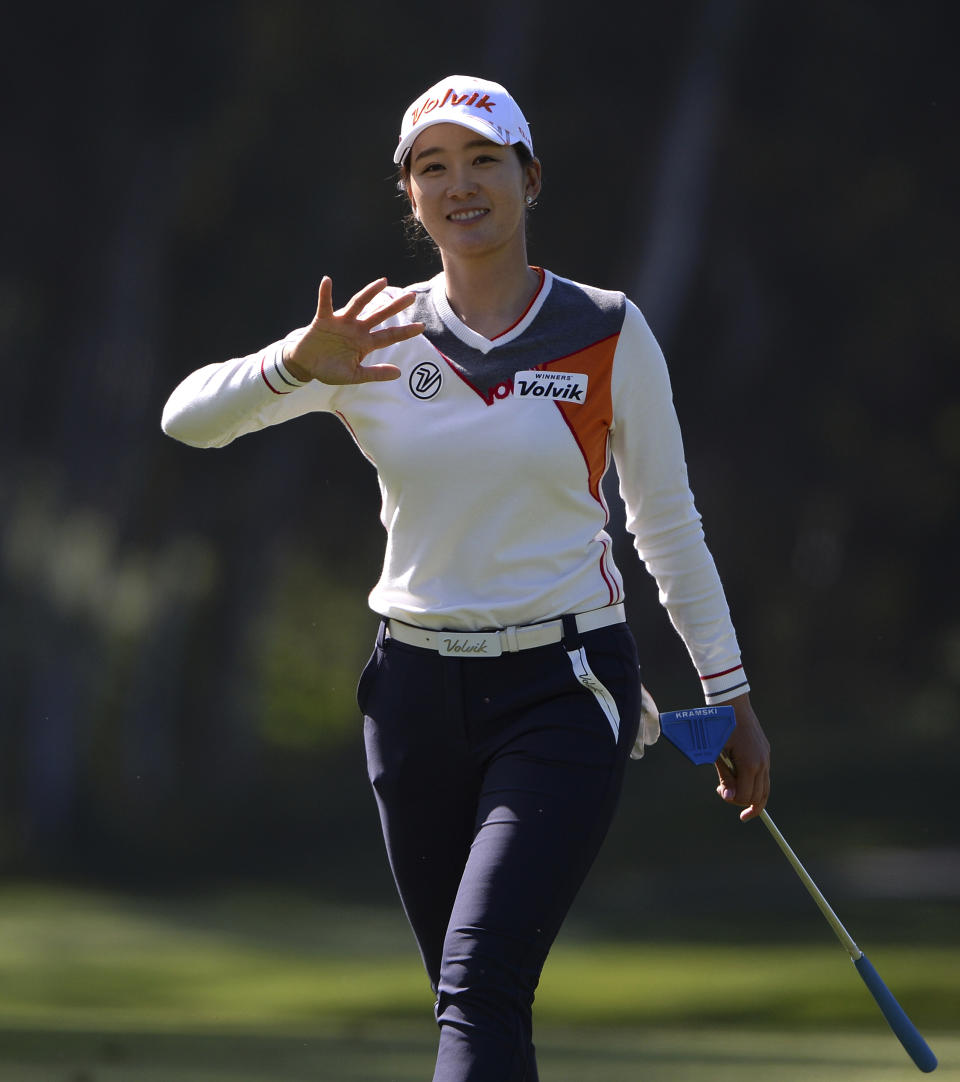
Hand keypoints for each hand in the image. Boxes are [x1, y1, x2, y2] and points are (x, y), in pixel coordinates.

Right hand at [283, 276, 423, 384]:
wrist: (306, 366)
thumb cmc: (329, 370)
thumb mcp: (354, 375)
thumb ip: (375, 374)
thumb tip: (399, 373)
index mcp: (365, 343)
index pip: (389, 336)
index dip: (405, 332)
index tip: (421, 327)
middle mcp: (356, 329)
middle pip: (379, 315)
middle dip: (394, 306)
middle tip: (412, 296)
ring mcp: (342, 323)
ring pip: (358, 304)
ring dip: (370, 292)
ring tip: (383, 282)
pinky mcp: (324, 319)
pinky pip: (325, 304)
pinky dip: (325, 293)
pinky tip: (327, 280)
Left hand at [714, 693, 770, 821]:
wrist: (733, 705)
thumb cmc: (720, 729)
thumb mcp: (717, 754)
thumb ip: (725, 777)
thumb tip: (730, 798)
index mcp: (749, 765)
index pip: (746, 796)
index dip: (733, 800)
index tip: (719, 791)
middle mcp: (762, 763)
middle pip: (759, 796)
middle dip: (743, 801)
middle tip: (726, 793)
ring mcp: (766, 757)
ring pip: (765, 788)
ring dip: (752, 795)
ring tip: (737, 795)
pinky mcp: (765, 751)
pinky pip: (764, 775)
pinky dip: (754, 782)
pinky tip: (741, 778)